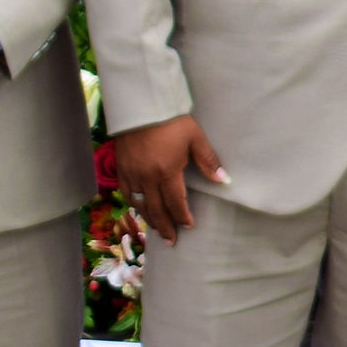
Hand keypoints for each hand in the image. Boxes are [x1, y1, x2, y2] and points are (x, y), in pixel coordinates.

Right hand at [112, 114, 228, 233]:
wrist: (141, 105)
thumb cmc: (171, 120)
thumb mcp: (195, 138)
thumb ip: (208, 161)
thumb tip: (224, 180)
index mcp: (166, 171)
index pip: (175, 203)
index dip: (182, 217)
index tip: (189, 226)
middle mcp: (147, 177)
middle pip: (156, 210)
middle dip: (165, 227)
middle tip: (171, 241)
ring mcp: (132, 173)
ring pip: (140, 204)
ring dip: (150, 219)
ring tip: (158, 231)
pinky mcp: (121, 168)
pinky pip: (127, 193)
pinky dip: (135, 204)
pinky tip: (140, 209)